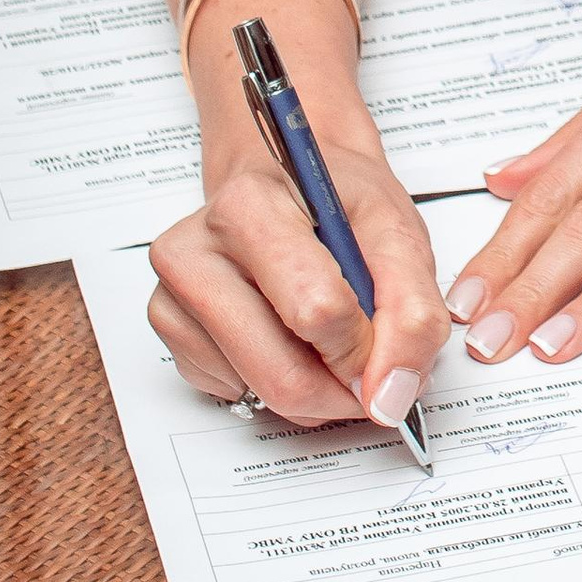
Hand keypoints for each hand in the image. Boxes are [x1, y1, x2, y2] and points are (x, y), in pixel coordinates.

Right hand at [148, 132, 448, 428]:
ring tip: (327, 336)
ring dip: (312, 389)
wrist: (295, 186)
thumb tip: (390, 396)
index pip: (317, 312)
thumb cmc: (339, 205)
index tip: (390, 346)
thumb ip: (413, 315)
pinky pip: (232, 393)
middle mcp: (195, 249)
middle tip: (367, 367)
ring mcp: (172, 293)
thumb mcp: (399, 236)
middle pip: (281, 372)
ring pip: (259, 393)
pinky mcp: (168, 328)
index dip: (368, 349)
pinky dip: (272, 382)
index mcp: (250, 206)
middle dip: (340, 388)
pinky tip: (284, 333)